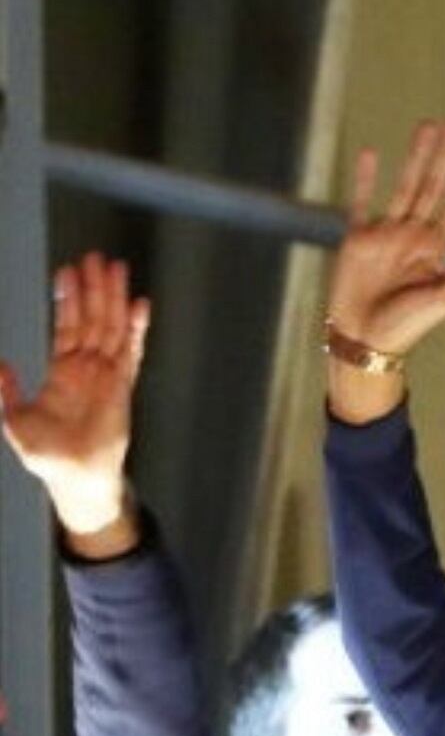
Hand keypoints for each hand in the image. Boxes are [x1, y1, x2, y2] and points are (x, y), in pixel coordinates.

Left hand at [0, 254, 147, 539]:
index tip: (68, 272)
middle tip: (96, 258)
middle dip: (94, 289)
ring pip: (111, 328)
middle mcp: (87, 369)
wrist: (75, 477)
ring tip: (116, 270)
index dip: (68, 299)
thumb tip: (0, 364)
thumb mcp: (14, 420)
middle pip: (92, 319)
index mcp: (63, 373)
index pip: (67, 327)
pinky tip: (140, 307)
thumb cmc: (48, 455)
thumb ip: (7, 392)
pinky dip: (136, 329)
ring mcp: (107, 376)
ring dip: (113, 299)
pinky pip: (131, 352)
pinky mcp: (122, 387)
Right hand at [328, 120, 444, 358]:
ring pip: (404, 184)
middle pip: (434, 185)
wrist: (365, 340)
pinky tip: (372, 153)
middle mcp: (415, 235)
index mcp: (439, 248)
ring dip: (416, 156)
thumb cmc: (408, 326)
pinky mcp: (357, 238)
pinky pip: (361, 202)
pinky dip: (365, 178)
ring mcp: (386, 233)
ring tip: (427, 126)